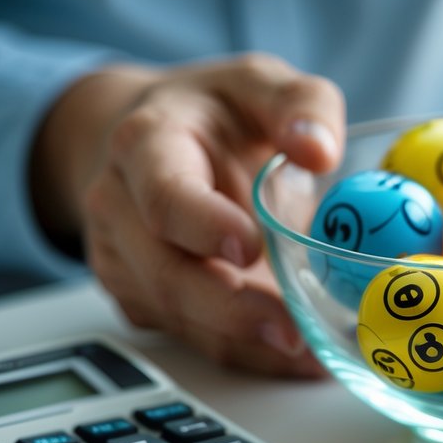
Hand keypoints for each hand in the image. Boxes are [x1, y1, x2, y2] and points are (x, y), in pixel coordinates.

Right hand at [30, 54, 344, 375]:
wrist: (154, 140)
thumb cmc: (214, 114)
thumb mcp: (261, 85)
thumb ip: (300, 105)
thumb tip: (319, 149)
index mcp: (148, 145)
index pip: (162, 193)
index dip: (201, 224)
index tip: (248, 246)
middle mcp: (123, 207)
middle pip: (166, 273)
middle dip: (231, 310)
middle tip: (294, 331)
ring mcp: (129, 261)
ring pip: (181, 318)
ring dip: (248, 344)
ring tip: (315, 355)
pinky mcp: (148, 300)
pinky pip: (195, 339)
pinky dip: (249, 354)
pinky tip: (299, 357)